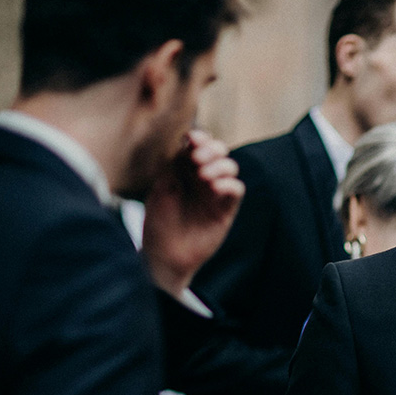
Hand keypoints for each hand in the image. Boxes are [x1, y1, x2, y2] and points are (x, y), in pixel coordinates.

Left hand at [143, 129, 243, 294]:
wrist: (165, 256)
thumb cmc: (159, 223)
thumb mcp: (161, 189)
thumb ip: (175, 167)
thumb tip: (188, 145)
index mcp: (184, 170)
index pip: (197, 146)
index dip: (199, 138)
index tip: (192, 139)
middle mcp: (201, 178)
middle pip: (218, 152)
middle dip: (212, 149)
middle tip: (198, 159)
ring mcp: (215, 193)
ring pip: (230, 167)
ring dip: (220, 165)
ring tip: (204, 176)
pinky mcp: (225, 210)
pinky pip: (236, 189)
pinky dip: (229, 183)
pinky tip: (214, 188)